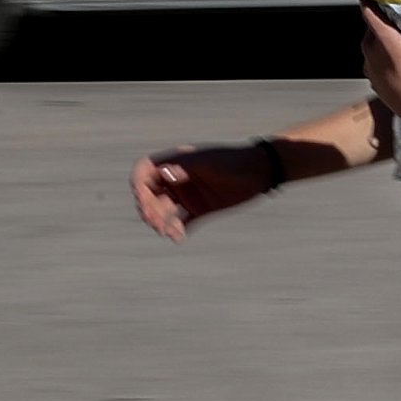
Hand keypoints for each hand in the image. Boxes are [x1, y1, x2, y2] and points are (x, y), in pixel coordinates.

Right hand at [129, 142, 273, 242]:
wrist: (261, 171)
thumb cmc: (236, 162)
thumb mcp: (211, 164)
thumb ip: (187, 167)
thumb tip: (163, 171)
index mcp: (176, 162)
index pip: (144, 173)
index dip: (139, 188)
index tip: (145, 202)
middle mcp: (178, 178)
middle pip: (150, 196)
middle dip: (150, 211)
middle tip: (159, 225)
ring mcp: (188, 194)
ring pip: (163, 211)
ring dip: (162, 223)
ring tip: (172, 233)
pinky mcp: (199, 209)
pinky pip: (180, 222)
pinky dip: (176, 231)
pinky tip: (179, 238)